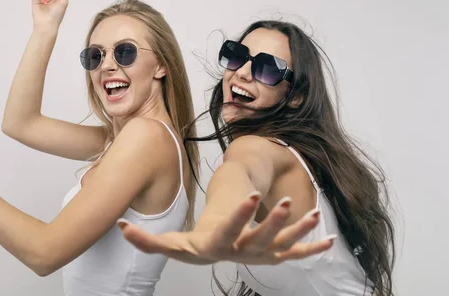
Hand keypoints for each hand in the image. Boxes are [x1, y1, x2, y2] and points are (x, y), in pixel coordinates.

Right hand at [119, 194, 335, 264]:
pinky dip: (312, 246)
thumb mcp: (174, 243)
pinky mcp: (275, 254)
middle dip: (274, 221)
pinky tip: (329, 238)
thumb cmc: (197, 245)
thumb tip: (121, 227)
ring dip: (299, 231)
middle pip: (260, 239)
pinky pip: (296, 252)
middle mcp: (243, 252)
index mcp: (219, 245)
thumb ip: (148, 240)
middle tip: (286, 201)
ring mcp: (261, 254)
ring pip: (283, 244)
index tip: (253, 195)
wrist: (218, 255)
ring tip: (314, 214)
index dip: (240, 215)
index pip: (229, 230)